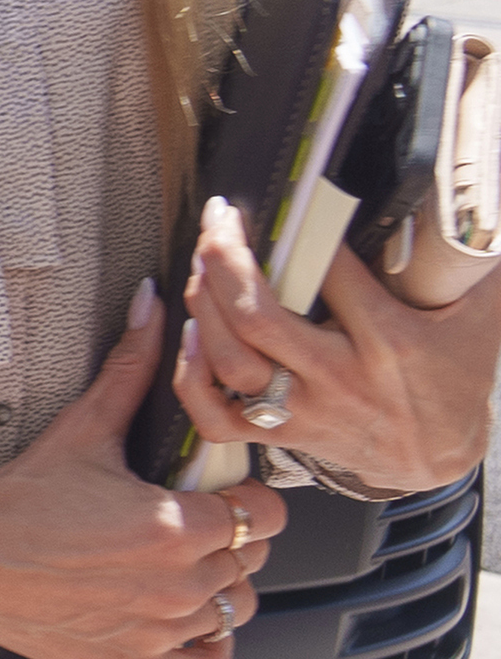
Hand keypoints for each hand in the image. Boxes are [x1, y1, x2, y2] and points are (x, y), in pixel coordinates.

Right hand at [0, 281, 284, 658]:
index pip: (264, 515)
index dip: (245, 498)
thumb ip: (130, 369)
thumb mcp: (81, 428)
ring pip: (236, 611)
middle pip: (250, 562)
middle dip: (226, 539)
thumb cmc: (15, 501)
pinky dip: (207, 645)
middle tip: (186, 523)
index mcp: (175, 526)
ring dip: (216, 590)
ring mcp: (161, 631)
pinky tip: (178, 616)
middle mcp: (178, 585)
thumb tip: (154, 307)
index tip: (220, 494)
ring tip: (176, 566)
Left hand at [175, 194, 500, 494]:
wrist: (442, 457)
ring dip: (201, 306)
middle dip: (223, 259)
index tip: (281, 201)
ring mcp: (306, 411)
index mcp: (389, 342)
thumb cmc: (453, 377)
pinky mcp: (283, 435)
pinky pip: (216, 418)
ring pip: (231, 362)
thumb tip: (474, 213)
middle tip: (217, 220)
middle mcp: (340, 378)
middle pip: (258, 318)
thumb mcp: (476, 317)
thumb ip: (467, 265)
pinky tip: (187, 334)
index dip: (302, 233)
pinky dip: (189, 377)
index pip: (333, 276)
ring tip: (200, 262)